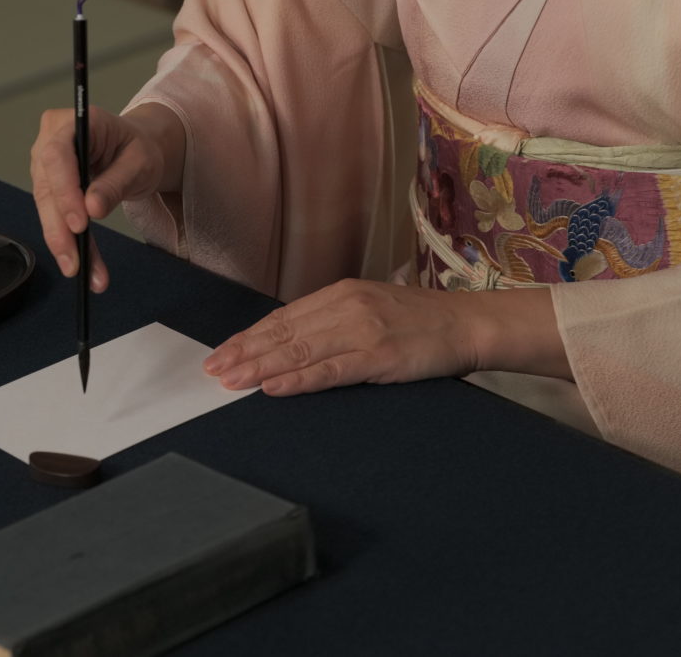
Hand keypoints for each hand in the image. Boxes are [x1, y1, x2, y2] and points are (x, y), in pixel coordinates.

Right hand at [29, 103, 181, 291]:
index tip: (79, 224)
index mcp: (75, 121)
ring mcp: (47, 165)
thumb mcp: (140, 162)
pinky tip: (82, 266)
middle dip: (60, 229)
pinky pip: (56, 218)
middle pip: (47, 188)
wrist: (137, 151)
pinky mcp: (51, 187)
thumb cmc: (139, 148)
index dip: (65, 192)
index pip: (57, 156)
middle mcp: (51, 140)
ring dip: (64, 244)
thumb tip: (93, 208)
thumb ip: (116, 182)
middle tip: (74, 262)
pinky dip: (70, 243)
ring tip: (83, 273)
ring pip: (48, 209)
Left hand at [202, 278, 570, 395]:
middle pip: (283, 333)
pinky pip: (329, 370)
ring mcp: (362, 330)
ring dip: (260, 367)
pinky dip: (298, 379)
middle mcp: (346, 307)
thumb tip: (289, 342)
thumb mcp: (370, 309)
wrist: (468, 324)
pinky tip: (273, 387)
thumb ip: (332, 321)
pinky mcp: (379, 356)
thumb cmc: (419, 322)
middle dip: (244, 353)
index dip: (248, 337)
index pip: (283, 318)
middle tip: (212, 371)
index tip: (221, 353)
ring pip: (299, 351)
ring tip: (231, 380)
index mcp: (341, 294)